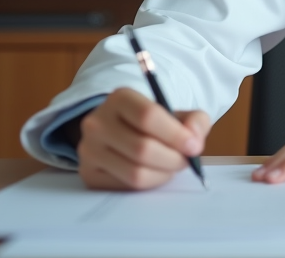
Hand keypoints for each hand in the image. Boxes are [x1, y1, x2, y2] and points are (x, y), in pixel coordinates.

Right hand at [77, 87, 210, 190]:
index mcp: (119, 98)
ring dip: (163, 174)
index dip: (175, 135)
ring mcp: (89, 150)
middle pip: (142, 149)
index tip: (194, 146)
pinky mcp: (88, 174)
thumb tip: (194, 139)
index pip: (148, 116)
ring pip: (134, 172)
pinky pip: (125, 187)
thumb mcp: (176, 114)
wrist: (121, 134)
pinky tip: (155, 173)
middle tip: (186, 161)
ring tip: (172, 166)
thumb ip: (195, 121)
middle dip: (173, 159)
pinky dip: (149, 183)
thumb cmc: (154, 124)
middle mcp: (97, 122)